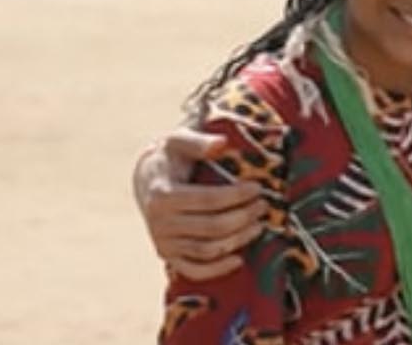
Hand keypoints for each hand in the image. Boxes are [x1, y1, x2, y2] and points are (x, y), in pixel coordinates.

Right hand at [134, 128, 267, 279]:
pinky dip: (217, 269)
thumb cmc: (170, 157)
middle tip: (264, 205)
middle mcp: (160, 223)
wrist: (147, 180)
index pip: (208, 199)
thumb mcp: (178, 141)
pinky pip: (194, 270)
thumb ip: (199, 142)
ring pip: (207, 250)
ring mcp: (163, 243)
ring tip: (259, 226)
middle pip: (211, 227)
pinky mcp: (167, 257)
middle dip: (243, 217)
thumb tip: (222, 144)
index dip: (236, 195)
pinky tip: (239, 259)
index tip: (258, 187)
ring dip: (237, 240)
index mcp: (163, 195)